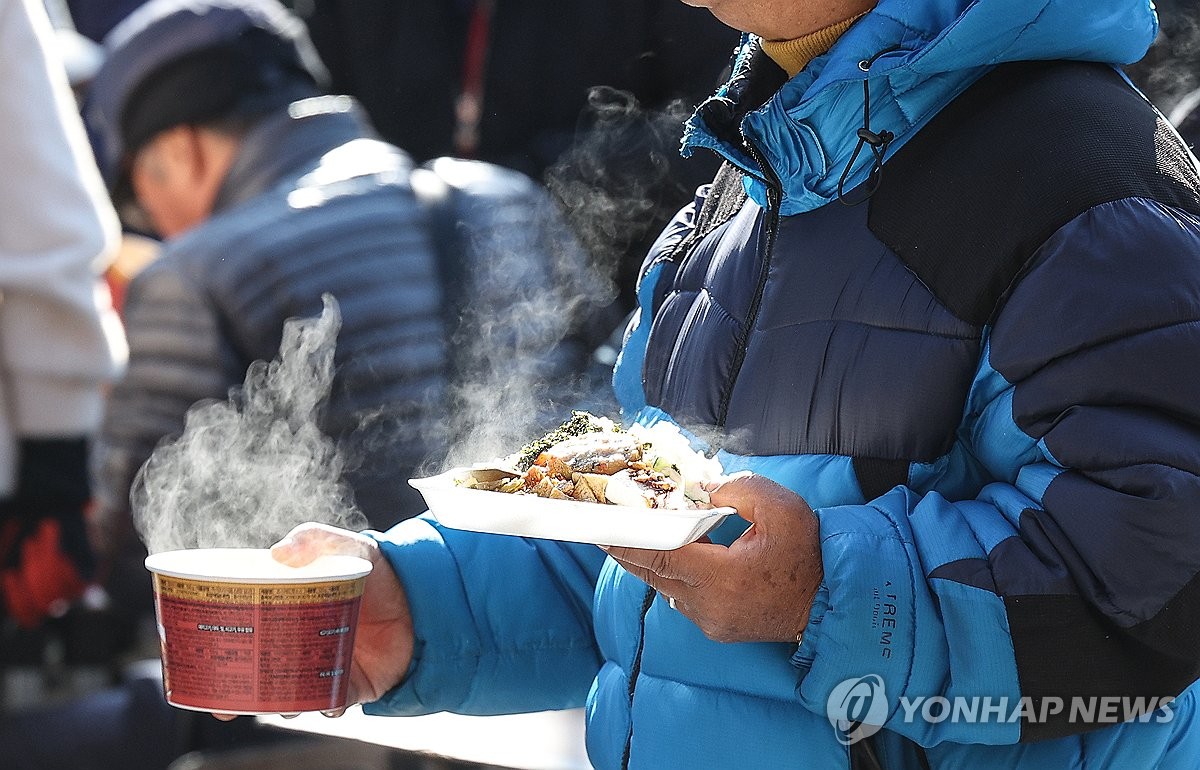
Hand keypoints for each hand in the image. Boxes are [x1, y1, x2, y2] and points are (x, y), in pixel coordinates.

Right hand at [214, 523, 413, 719]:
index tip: (199, 665)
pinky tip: (327, 702)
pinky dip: (325, 707)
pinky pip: (330, 704)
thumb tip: (278, 552)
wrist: (425, 598)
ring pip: (287, 696)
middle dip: (235, 695)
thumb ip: (315, 539)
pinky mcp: (349, 686)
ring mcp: (322, 667)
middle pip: (255, 675)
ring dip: (278, 703)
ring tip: (279, 701)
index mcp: (286, 612)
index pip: (243, 632)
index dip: (219, 651)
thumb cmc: (379, 571)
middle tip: (226, 704)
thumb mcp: (347, 545)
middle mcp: (298, 644)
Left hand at [603, 474, 822, 643]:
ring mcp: (709, 621)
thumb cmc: (807, 555)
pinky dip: (671, 573)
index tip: (599, 527)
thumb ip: (739, 489)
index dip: (626, 541)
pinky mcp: (714, 627)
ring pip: (664, 586)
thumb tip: (703, 488)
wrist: (830, 603)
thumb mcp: (782, 509)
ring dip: (650, 559)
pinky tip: (670, 552)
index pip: (659, 557)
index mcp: (722, 578)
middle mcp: (708, 606)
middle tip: (600, 525)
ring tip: (632, 533)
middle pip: (652, 572)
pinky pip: (681, 596)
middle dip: (626, 547)